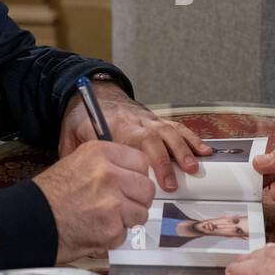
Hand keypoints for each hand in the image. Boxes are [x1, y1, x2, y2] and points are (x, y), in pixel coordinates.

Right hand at [34, 139, 155, 262]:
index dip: (136, 175)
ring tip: (104, 218)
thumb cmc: (49, 194)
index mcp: (100, 153)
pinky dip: (112, 237)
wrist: (29, 220)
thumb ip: (107, 164)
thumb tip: (133, 173)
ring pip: (141, 213)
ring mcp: (112, 203)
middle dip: (136, 200)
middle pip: (146, 189)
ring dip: (127, 220)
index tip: (130, 183)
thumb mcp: (77, 163)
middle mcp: (109, 175)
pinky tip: (94, 230)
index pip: (141, 161)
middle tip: (120, 205)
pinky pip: (125, 234)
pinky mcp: (111, 229)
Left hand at [60, 83, 211, 192]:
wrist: (94, 93)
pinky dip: (191, 138)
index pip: (136, 143)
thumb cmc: (83, 117)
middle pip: (157, 138)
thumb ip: (74, 155)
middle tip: (175, 182)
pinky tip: (204, 151)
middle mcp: (136, 122)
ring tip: (195, 166)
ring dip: (184, 149)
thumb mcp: (70, 135)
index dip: (148, 162)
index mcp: (116, 125)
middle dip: (168, 160)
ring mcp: (149, 120)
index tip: (153, 180)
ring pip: (171, 131)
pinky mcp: (156, 121)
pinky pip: (177, 128)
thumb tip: (75, 180)